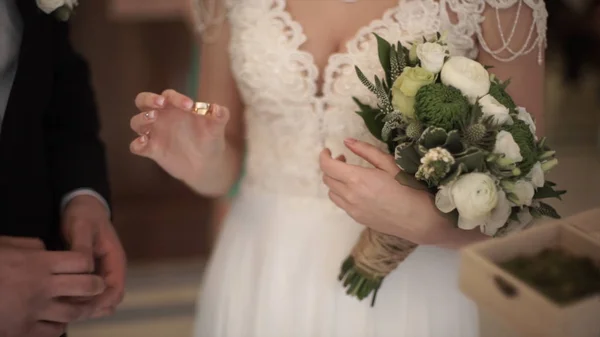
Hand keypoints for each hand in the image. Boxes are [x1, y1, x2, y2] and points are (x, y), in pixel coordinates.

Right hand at [0, 236, 105, 336]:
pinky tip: (55, 320)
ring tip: (80, 305)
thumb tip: (48, 250)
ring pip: (74, 313)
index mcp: (38, 263)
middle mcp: (42, 287)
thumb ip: (32, 247)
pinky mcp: (22, 332)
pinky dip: (59, 326)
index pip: (82, 261)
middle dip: (96, 286)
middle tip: (96, 286)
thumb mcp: (5, 246)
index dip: (88, 262)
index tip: (86, 264)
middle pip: (87, 287)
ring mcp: (33, 312)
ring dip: (81, 309)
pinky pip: (53, 332)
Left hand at [62, 195, 125, 317]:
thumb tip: (85, 269)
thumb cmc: (85, 215)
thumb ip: (83, 248)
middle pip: (110, 300)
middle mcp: (112, 270)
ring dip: (86, 306)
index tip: (80, 305)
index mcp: (116, 260)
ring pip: (100, 299)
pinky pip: (90, 294)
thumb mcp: (82, 227)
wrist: (83, 205)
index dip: (100, 301)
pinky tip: (63, 299)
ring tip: (64, 306)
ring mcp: (103, 273)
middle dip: (93, 308)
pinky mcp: (92, 273)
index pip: (116, 290)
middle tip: (68, 311)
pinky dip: (80, 300)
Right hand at [129, 89, 229, 186]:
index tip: (189, 106)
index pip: (168, 95)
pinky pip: (136, 146)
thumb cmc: (210, 140)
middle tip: (160, 103)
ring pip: (136, 121)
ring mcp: (154, 133)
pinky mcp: (152, 150)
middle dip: (148, 99)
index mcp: (175, 107)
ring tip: (153, 118)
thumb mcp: (217, 128)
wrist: (207, 165)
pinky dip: (137, 144)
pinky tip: (144, 143)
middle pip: (143, 100)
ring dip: (142, 119)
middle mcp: (161, 117)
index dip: (176, 98)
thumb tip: (219, 109)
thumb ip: (220, 116)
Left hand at [319, 138, 448, 244]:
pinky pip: (341, 204)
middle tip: (344, 159)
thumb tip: (347, 141)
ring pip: (332, 192)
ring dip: (335, 181)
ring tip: (350, 175)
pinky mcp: (357, 218)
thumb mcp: (389, 163)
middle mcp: (350, 195)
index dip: (324, 156)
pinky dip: (342, 193)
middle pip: (327, 179)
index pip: (328, 166)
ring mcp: (352, 209)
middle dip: (331, 166)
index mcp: (357, 179)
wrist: (419, 220)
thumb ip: (366, 151)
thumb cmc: (409, 188)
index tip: (329, 150)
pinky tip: (357, 190)